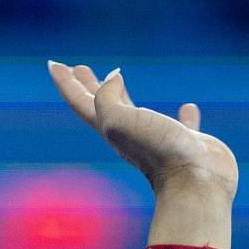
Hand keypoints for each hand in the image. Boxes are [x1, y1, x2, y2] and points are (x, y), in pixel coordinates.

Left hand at [46, 62, 237, 201]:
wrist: (196, 185)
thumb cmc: (158, 152)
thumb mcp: (120, 121)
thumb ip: (108, 98)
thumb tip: (113, 77)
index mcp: (111, 131)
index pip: (81, 103)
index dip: (66, 83)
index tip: (52, 64)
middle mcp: (131, 136)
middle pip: (102, 107)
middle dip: (88, 86)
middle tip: (78, 68)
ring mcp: (159, 140)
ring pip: (136, 113)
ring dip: (124, 95)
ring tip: (121, 79)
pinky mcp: (188, 144)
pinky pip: (184, 127)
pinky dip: (185, 116)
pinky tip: (188, 108)